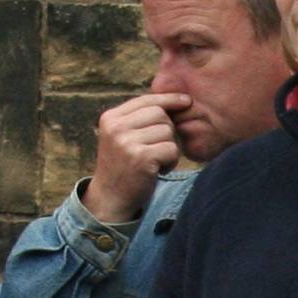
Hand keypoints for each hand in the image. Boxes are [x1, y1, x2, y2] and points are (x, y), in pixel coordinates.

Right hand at [87, 92, 190, 224]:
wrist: (110, 198)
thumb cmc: (123, 166)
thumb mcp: (122, 136)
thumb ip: (139, 118)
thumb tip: (176, 99)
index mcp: (110, 118)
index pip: (146, 99)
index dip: (169, 99)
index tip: (187, 101)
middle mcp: (116, 127)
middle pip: (160, 114)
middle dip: (167, 130)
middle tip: (158, 148)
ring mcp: (127, 142)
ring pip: (168, 132)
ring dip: (169, 148)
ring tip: (155, 161)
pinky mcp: (141, 158)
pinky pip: (171, 149)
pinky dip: (171, 161)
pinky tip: (159, 169)